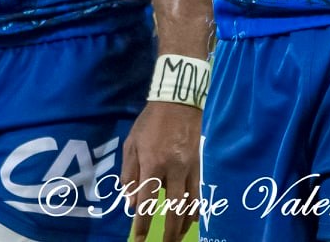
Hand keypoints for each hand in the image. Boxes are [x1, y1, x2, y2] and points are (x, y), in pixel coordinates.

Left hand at [121, 101, 202, 241]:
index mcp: (153, 164)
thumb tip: (132, 203)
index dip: (143, 223)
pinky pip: (199, 193)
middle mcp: (174, 169)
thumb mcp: (131, 144)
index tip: (139, 240)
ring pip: (190, 204)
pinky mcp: (199, 165)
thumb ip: (130, 174)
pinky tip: (192, 219)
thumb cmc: (150, 123)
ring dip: (184, 225)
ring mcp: (190, 168)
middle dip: (170, 232)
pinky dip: (195, 209)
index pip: (147, 201)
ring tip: (178, 238)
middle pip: (174, 209)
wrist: (178, 102)